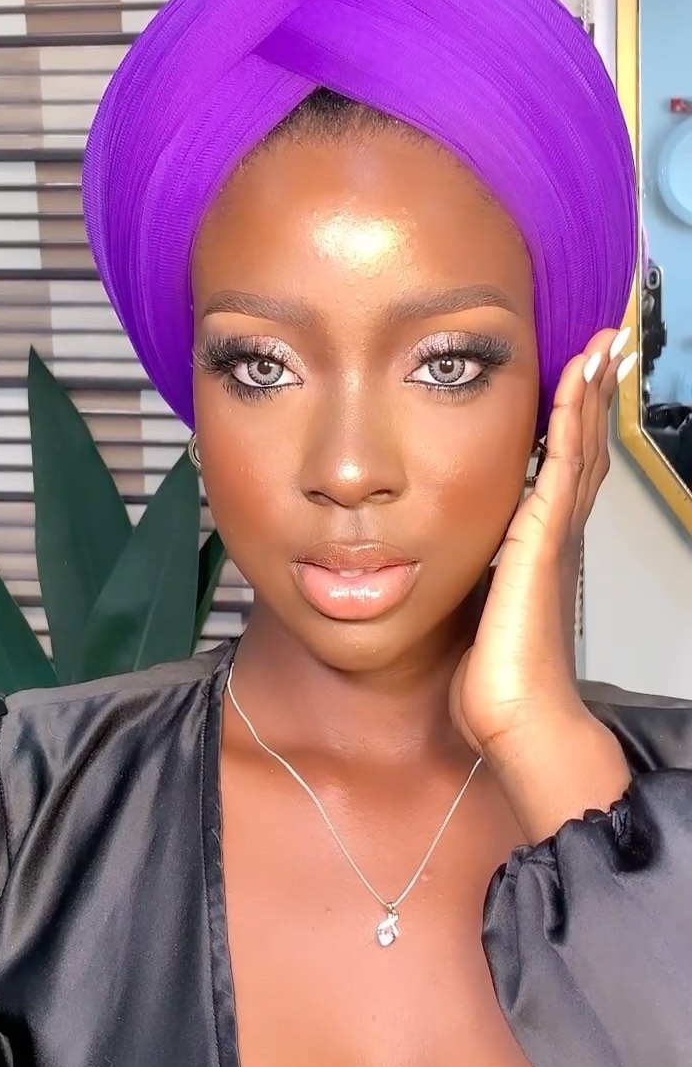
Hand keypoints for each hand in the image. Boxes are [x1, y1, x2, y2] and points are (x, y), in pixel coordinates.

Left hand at [449, 327, 636, 758]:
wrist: (518, 719)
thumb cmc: (499, 680)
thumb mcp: (482, 614)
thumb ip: (480, 581)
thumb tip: (461, 566)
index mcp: (539, 548)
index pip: (562, 470)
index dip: (573, 425)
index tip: (578, 381)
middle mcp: (555, 534)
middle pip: (581, 449)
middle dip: (592, 396)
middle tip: (605, 347)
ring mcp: (554, 534)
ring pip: (579, 447)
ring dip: (588, 395)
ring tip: (601, 349)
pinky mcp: (542, 539)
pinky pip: (561, 465)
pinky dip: (571, 420)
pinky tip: (576, 383)